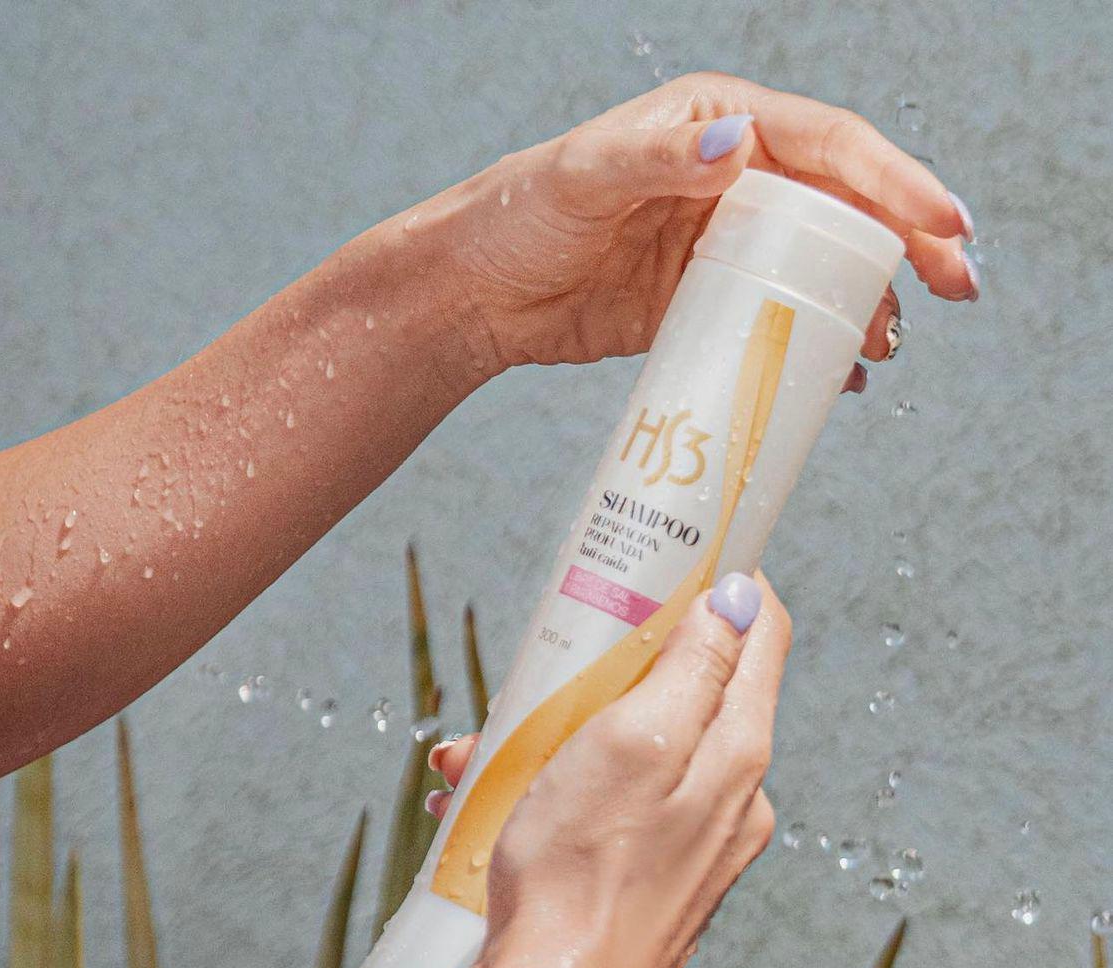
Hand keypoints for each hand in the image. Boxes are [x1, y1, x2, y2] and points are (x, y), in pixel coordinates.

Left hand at [424, 72, 975, 385]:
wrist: (477, 292)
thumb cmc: (520, 216)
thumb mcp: (585, 175)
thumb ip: (657, 157)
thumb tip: (737, 142)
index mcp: (716, 125)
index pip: (829, 147)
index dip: (895, 183)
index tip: (945, 226)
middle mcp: (728, 179)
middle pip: (840, 206)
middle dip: (903, 244)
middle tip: (955, 289)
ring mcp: (717, 245)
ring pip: (814, 268)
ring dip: (861, 303)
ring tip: (891, 344)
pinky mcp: (698, 303)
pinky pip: (771, 319)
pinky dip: (806, 345)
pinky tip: (837, 377)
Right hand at [428, 571, 790, 967]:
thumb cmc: (580, 871)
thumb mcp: (631, 743)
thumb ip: (694, 669)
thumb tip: (740, 597)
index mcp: (737, 753)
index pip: (762, 635)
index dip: (729, 582)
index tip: (681, 554)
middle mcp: (732, 796)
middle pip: (688, 689)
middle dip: (607, 667)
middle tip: (544, 669)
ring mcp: (695, 839)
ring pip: (634, 748)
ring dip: (558, 734)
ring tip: (479, 756)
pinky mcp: (654, 873)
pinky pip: (612, 801)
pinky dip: (555, 788)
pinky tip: (487, 805)